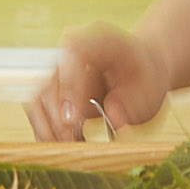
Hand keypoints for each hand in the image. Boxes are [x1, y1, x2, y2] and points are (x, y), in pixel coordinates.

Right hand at [27, 23, 172, 143]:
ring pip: (38, 100)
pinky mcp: (50, 91)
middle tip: (73, 142)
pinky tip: (63, 145)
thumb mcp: (151, 89)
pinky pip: (38, 112)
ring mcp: (56, 72)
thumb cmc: (143, 79)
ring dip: (49, 128)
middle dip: (58, 119)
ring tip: (69, 147)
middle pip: (50, 83)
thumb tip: (113, 119)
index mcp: (99, 40)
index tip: (74, 121)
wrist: (138, 71)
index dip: (70, 88)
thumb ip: (134, 104)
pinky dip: (47, 132)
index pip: (74, 55)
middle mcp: (70, 53)